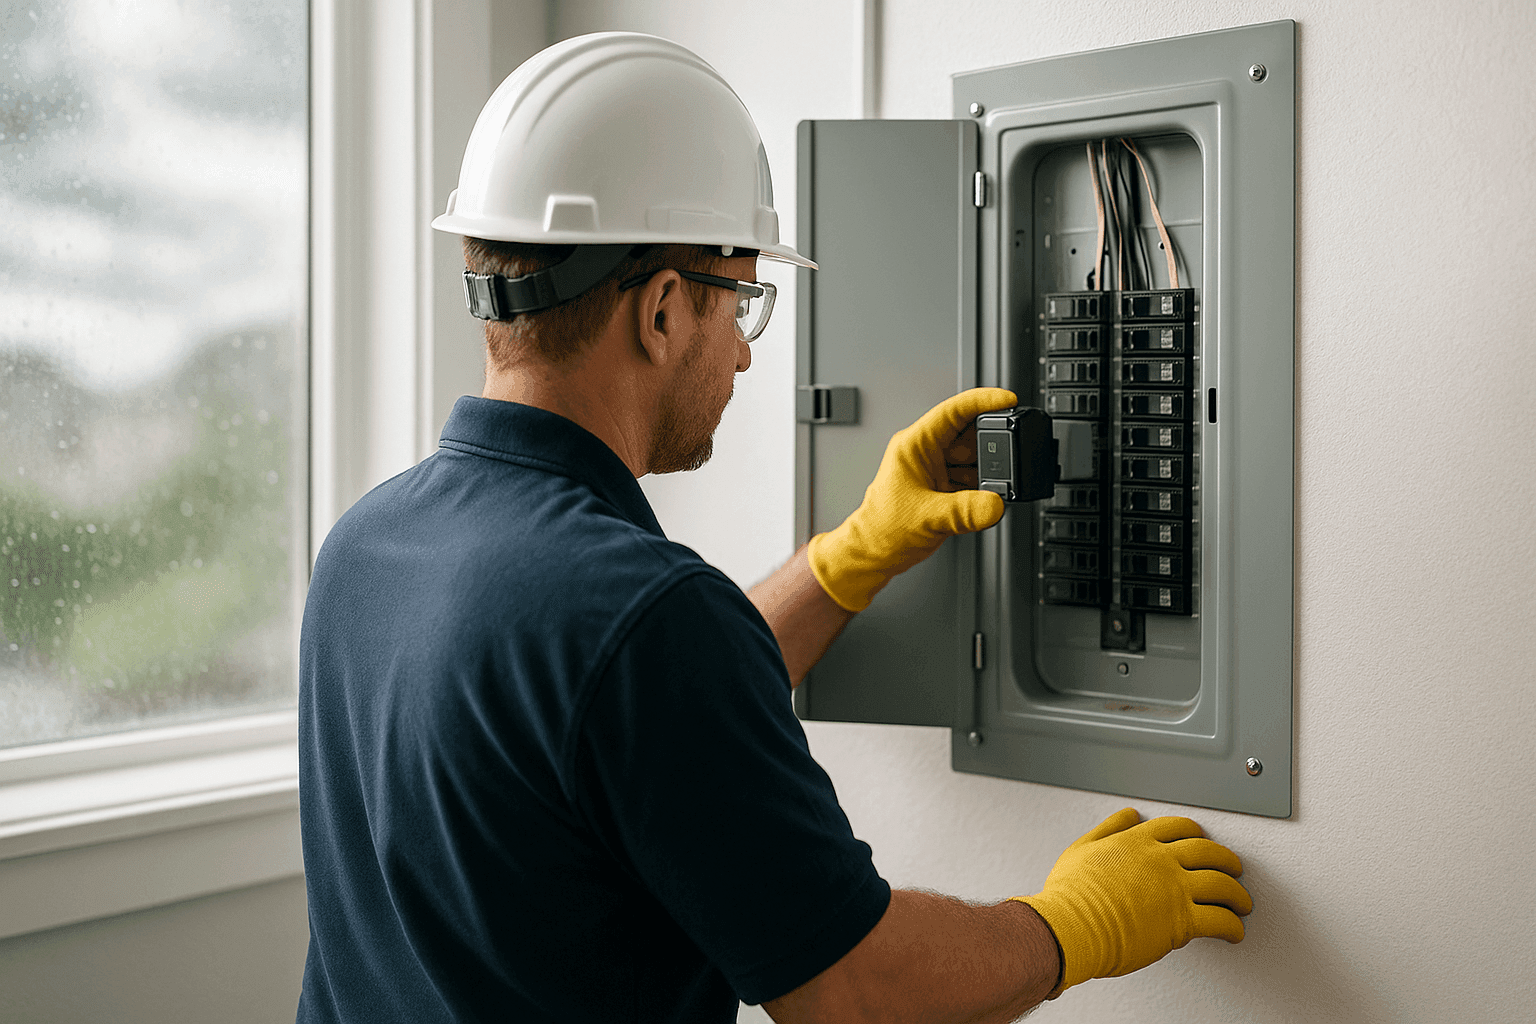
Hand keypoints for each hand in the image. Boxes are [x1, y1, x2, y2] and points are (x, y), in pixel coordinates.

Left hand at [806, 387, 1016, 611]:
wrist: (876, 553)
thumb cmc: (882, 528)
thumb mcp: (927, 517)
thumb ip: (965, 511)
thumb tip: (996, 504)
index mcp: (915, 445)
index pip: (954, 411)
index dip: (983, 401)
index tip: (1008, 400)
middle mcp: (928, 453)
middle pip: (971, 435)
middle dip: (991, 447)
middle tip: (1006, 462)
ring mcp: (938, 471)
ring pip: (976, 460)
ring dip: (988, 473)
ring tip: (990, 490)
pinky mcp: (946, 489)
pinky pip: (974, 480)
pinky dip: (984, 489)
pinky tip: (983, 502)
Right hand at [1013, 808, 1251, 996]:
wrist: (1070, 926)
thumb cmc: (1070, 895)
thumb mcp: (1081, 849)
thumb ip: (1108, 829)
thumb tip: (1128, 815)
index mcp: (1138, 841)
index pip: (1179, 828)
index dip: (1197, 834)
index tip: (1204, 842)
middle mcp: (1161, 860)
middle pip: (1209, 853)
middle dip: (1227, 860)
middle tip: (1234, 869)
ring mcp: (1174, 890)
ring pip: (1222, 885)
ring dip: (1237, 894)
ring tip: (1242, 903)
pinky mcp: (1181, 922)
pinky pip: (1219, 921)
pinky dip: (1233, 927)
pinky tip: (1234, 932)